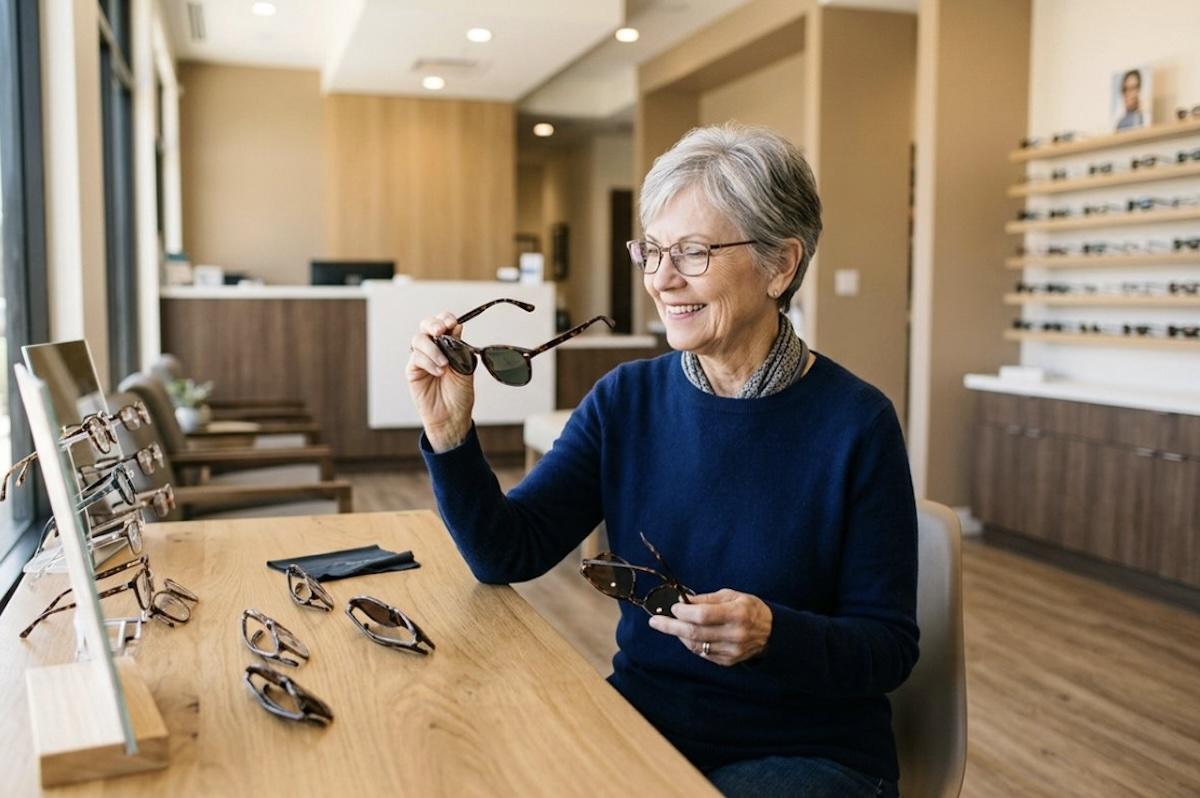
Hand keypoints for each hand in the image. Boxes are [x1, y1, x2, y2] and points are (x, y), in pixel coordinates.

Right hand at [406, 311, 475, 451]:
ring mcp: (421, 358)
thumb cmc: (460, 394)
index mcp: (448, 344)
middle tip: (441, 330)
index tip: (452, 322)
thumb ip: (460, 348)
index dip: (446, 318)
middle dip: (433, 324)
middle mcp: (433, 348)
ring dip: (432, 348)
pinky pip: (416, 358)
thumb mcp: (466, 368)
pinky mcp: (412, 371)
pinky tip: (439, 371)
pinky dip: (428, 362)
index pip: (443, 323)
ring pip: (419, 339)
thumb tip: (457, 326)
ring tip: (445, 364)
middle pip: (426, 325)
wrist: (453, 416)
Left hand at [647, 588, 772, 666]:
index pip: (703, 615)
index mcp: (737, 614)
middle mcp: (734, 634)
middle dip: (671, 626)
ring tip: (670, 625)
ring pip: (696, 645)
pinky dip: (691, 644)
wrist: (770, 632)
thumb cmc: (749, 608)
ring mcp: (731, 650)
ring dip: (679, 635)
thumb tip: (684, 601)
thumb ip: (707, 600)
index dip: (684, 612)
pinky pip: (702, 653)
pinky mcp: (728, 661)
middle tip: (655, 621)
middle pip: (695, 633)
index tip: (673, 607)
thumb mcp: (731, 595)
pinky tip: (686, 635)